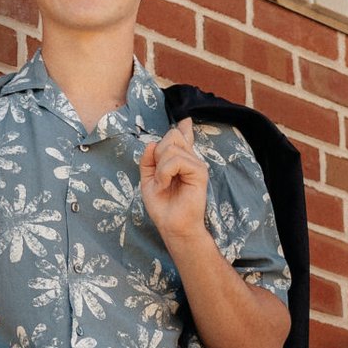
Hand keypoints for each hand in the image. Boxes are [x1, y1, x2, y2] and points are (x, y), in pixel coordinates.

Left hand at [139, 117, 209, 252]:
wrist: (172, 225)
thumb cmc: (162, 205)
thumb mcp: (147, 179)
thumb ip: (148, 159)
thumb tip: (152, 143)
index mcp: (180, 160)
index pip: (183, 136)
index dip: (183, 128)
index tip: (186, 122)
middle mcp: (190, 159)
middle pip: (171, 136)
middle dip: (158, 153)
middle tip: (159, 176)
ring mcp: (196, 163)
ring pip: (170, 147)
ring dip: (159, 168)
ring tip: (163, 184)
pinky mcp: (199, 172)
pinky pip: (176, 160)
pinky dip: (164, 172)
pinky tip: (166, 184)